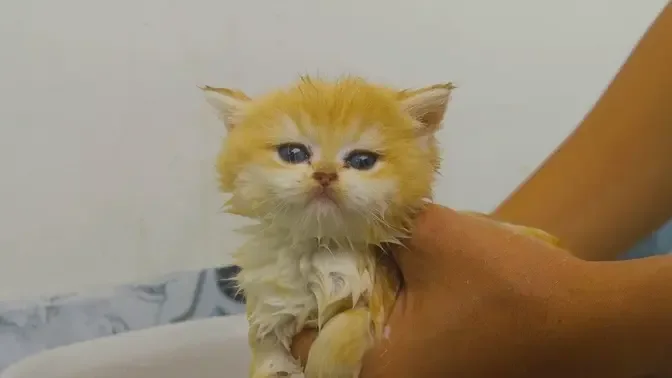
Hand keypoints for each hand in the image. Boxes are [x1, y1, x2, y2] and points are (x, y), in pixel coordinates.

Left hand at [291, 205, 633, 376]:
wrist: (585, 320)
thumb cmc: (505, 286)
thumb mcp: (434, 239)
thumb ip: (383, 226)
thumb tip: (351, 216)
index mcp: (378, 369)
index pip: (305, 339)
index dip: (301, 289)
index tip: (301, 251)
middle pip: (337, 334)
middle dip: (333, 287)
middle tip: (327, 244)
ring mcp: (421, 377)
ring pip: (369, 334)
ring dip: (365, 293)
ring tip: (360, 248)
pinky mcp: (444, 366)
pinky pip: (399, 335)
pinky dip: (393, 305)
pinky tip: (399, 269)